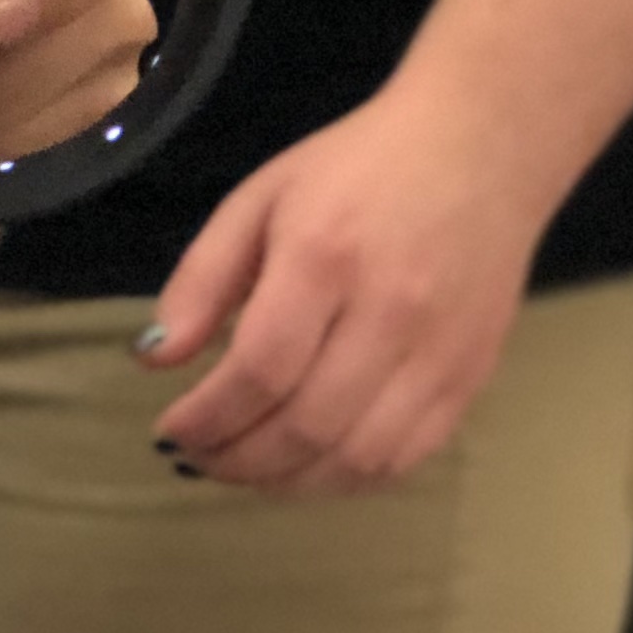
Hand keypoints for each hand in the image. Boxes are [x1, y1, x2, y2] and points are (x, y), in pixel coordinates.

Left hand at [142, 87, 558, 494]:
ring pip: (358, 457)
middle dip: (237, 460)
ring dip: (288, 483)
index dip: (208, 417)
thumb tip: (154, 362)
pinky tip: (307, 467)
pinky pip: (406, 457)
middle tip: (196, 458)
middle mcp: (390, 313)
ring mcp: (440, 353)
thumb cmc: (356, 169)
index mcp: (325, 257)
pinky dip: (347, 479)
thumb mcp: (259, 198)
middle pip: (307, 424)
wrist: (479, 149)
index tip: (170, 429)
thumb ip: (202, 279)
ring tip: (243, 469)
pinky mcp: (472, 378)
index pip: (260, 368)